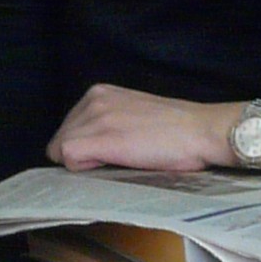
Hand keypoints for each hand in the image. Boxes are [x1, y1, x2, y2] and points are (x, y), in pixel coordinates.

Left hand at [51, 86, 241, 171]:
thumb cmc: (175, 131)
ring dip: (86, 163)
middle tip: (118, 158)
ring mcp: (95, 116)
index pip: (67, 128)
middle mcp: (92, 99)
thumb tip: (86, 149)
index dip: (83, 147)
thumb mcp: (132, 115)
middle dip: (82, 155)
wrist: (200, 131)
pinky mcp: (100, 137)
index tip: (108, 152)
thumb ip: (106, 123)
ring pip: (61, 150)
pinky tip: (115, 163)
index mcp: (99, 93)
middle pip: (60, 140)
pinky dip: (85, 168)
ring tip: (121, 159)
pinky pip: (67, 157)